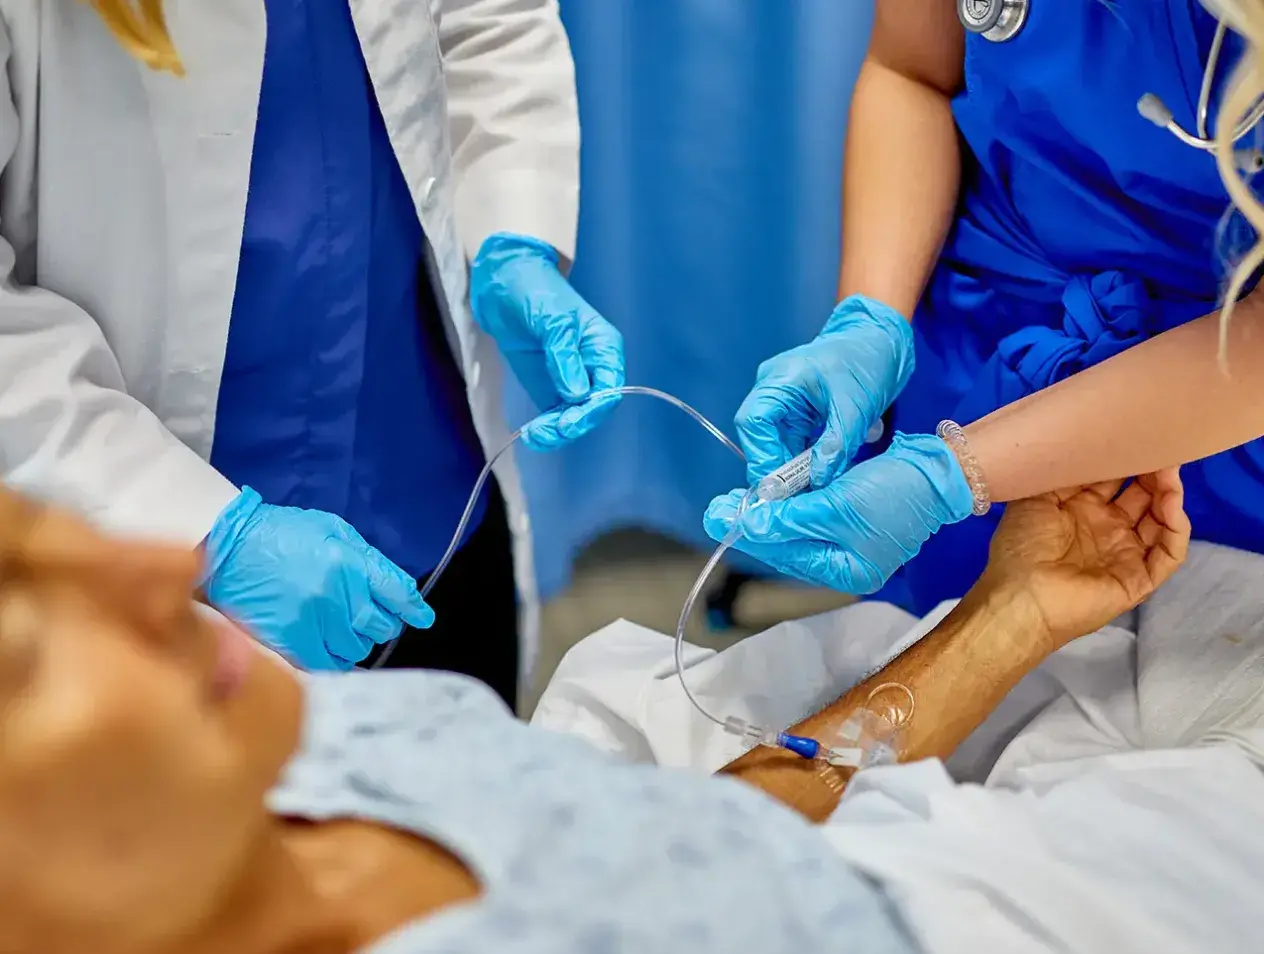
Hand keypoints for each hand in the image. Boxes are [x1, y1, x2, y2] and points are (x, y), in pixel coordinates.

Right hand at [201, 489, 433, 670]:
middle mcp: (336, 594)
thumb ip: (366, 556)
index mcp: (349, 562)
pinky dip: (334, 659)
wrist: (225, 548)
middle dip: (380, 623)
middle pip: (381, 626)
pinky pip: (328, 664)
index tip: (422, 617)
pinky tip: (328, 648)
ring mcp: (313, 621)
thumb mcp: (329, 528)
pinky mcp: (289, 642)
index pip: (397, 592)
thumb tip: (399, 585)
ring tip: (340, 630)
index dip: (413, 608)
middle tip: (369, 619)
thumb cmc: (278, 534)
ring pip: (357, 648)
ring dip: (355, 642)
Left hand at [470, 232, 625, 449]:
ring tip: (534, 436)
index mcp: (604, 347)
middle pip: (594, 408)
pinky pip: (554, 417)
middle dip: (573, 422)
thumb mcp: (551, 319)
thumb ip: (563, 355)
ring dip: (557, 432)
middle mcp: (592, 368)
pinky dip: (546, 430)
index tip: (570, 419)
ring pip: (574, 418)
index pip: (611, 386)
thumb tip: (577, 394)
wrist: (503, 284)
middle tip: (546, 430)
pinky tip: (531, 436)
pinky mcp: (549, 389)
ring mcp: (571, 380)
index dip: (594, 407)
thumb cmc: (534, 290)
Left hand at [704, 433, 974, 592]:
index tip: (718, 515)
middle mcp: (847, 565)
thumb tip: (749, 526)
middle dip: (755, 524)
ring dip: (770, 514)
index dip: (753, 533)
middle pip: (789, 546)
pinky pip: (813, 519)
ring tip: (734, 500)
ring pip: (798, 531)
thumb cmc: (893, 489)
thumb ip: (791, 518)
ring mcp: (851, 544)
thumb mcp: (837, 504)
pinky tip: (770, 494)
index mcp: (847, 572)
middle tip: (715, 508)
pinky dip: (793, 506)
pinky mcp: (854, 521)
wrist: (942, 467)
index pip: (787, 554)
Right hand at [733, 295, 913, 485]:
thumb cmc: (867, 360)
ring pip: (776, 444)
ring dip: (790, 468)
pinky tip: (815, 478)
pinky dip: (802, 461)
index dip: (760, 455)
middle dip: (775, 467)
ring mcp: (784, 402)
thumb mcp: (855, 406)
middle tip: (793, 497)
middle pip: (760, 437)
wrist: (881, 341)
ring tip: (806, 493)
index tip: (776, 486)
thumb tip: (818, 481)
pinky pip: (793, 442)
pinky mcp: (798, 413)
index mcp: (780, 378)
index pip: (753, 422)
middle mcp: (774, 390)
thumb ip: (835, 446)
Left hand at [979, 469, 1189, 648]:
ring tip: (1170, 472)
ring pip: (1160, 521)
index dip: (1127, 460)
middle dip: (1153, 473)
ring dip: (1169, 496)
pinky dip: (1176, 529)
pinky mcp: (1138, 578)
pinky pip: (1169, 554)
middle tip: (1162, 448)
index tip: (1139, 434)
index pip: (1114, 480)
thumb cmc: (1021, 546)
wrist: (1019, 596)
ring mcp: (1124, 554)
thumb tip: (1089, 448)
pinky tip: (1171, 505)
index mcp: (1080, 509)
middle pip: (1142, 496)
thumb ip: (1065, 474)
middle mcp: (1105, 529)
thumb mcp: (1036, 498)